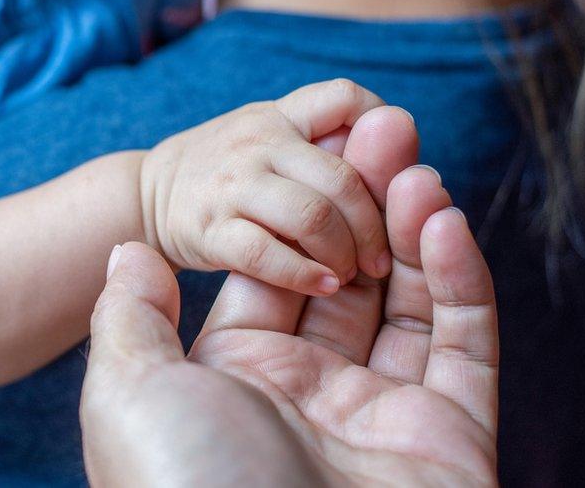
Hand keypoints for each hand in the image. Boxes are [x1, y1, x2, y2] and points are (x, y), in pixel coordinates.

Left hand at [81, 169, 498, 486]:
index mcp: (239, 377)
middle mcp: (310, 392)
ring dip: (412, 227)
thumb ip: (130, 319)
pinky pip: (461, 346)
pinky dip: (459, 281)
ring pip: (407, 303)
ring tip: (414, 161)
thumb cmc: (188, 485)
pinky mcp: (447, 436)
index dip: (297, 213)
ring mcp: (380, 414)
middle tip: (385, 131)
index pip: (277, 272)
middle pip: (346, 277)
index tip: (321, 152)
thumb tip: (123, 253)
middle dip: (364, 203)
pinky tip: (442, 221)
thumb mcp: (130, 393)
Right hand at [140, 79, 416, 295]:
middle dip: (375, 225)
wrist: (147, 193)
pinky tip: (322, 286)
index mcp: (280, 115)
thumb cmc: (228, 169)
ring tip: (349, 273)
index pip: (344, 99)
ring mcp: (232, 185)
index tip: (394, 180)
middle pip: (343, 177)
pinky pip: (266, 254)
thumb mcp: (268, 134)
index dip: (381, 131)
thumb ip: (324, 140)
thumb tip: (400, 161)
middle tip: (383, 258)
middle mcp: (258, 142)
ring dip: (344, 252)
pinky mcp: (209, 230)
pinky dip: (303, 275)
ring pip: (313, 217)